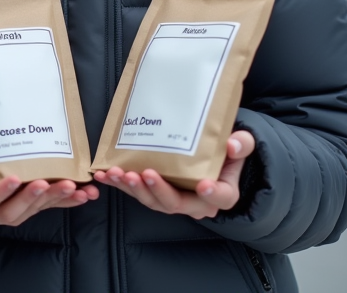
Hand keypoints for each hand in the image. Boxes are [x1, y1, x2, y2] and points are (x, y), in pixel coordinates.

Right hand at [0, 145, 99, 230]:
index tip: (14, 178)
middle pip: (9, 213)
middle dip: (32, 199)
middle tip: (49, 183)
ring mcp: (1, 212)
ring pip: (29, 212)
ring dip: (53, 201)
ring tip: (73, 188)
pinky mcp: (18, 206)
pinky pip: (40, 207)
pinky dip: (62, 202)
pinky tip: (82, 195)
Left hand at [92, 130, 255, 219]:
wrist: (213, 157)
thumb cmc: (228, 152)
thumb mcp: (241, 145)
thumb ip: (242, 144)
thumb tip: (233, 143)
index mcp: (222, 193)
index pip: (219, 197)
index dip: (211, 194)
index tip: (203, 185)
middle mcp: (196, 203)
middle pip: (176, 204)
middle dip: (158, 190)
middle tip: (144, 173)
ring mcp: (174, 200)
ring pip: (153, 201)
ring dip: (134, 189)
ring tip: (119, 173)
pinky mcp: (156, 193)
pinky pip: (137, 192)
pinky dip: (120, 185)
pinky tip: (105, 176)